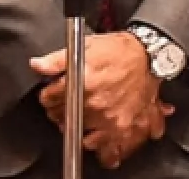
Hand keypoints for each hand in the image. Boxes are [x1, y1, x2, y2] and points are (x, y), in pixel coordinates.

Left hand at [31, 33, 170, 168]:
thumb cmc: (121, 50)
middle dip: (59, 109)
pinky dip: (97, 143)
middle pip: (60, 115)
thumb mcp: (88, 46)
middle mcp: (93, 102)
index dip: (48, 94)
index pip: (49, 97)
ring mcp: (106, 116)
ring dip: (75, 124)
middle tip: (66, 102)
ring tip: (81, 115)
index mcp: (82, 81)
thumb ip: (58, 59)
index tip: (52, 93)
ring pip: (77, 130)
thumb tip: (38, 65)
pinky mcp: (120, 125)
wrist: (150, 56)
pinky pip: (102, 143)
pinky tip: (96, 135)